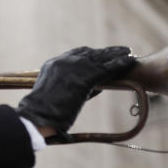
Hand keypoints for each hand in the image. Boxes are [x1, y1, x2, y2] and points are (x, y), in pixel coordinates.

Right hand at [17, 46, 134, 133]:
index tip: (100, 54)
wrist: (38, 116)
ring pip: (100, 58)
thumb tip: (92, 90)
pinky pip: (107, 68)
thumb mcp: (55, 95)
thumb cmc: (43, 114)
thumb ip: (71, 88)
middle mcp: (64, 61)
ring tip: (128, 53)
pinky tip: (130, 61)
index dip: (90, 54)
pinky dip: (120, 64)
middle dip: (105, 52)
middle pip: (90, 53)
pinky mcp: (85, 76)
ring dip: (116, 55)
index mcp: (53, 64)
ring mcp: (75, 67)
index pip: (76, 54)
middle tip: (119, 50)